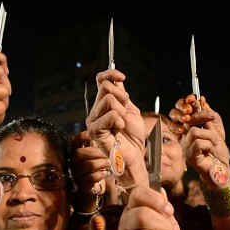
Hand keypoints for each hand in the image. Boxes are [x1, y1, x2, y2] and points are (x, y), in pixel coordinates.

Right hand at [70, 131, 108, 195]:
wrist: (97, 185)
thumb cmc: (99, 165)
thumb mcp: (98, 152)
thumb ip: (98, 142)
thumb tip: (107, 127)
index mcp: (76, 152)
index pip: (74, 141)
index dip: (81, 137)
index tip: (92, 134)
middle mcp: (74, 162)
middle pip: (80, 154)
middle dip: (96, 152)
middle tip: (108, 153)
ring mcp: (77, 174)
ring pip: (87, 166)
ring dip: (101, 163)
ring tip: (110, 163)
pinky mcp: (82, 185)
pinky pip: (90, 178)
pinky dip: (100, 175)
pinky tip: (106, 173)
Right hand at [86, 69, 146, 186]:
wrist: (135, 156)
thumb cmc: (133, 137)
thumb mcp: (131, 110)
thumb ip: (122, 95)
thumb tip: (117, 78)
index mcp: (104, 104)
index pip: (101, 80)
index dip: (110, 73)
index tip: (122, 77)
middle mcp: (96, 111)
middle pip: (106, 87)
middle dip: (123, 98)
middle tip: (126, 113)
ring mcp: (93, 121)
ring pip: (109, 99)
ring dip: (122, 111)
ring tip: (122, 124)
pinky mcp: (95, 131)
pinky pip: (109, 115)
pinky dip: (119, 121)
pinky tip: (118, 130)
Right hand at [170, 95, 229, 187]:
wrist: (222, 166)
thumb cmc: (217, 149)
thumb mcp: (216, 127)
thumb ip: (209, 114)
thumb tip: (202, 100)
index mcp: (187, 127)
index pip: (178, 111)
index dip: (183, 103)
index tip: (193, 99)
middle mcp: (182, 135)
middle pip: (177, 117)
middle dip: (196, 115)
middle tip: (207, 119)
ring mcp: (184, 145)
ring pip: (193, 130)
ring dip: (210, 135)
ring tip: (214, 142)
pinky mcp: (189, 155)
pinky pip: (198, 143)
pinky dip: (210, 144)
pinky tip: (211, 149)